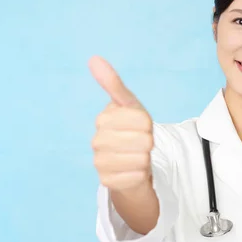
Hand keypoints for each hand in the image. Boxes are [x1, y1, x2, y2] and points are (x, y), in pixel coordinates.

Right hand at [89, 55, 153, 191]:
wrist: (130, 163)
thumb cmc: (131, 131)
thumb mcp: (129, 106)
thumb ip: (113, 84)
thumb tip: (94, 59)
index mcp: (103, 118)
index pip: (142, 119)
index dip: (148, 123)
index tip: (141, 126)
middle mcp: (97, 140)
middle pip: (144, 139)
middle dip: (148, 142)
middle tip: (140, 143)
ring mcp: (99, 162)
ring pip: (141, 159)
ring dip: (145, 159)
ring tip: (136, 156)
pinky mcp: (106, 182)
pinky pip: (137, 176)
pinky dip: (141, 174)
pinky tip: (133, 171)